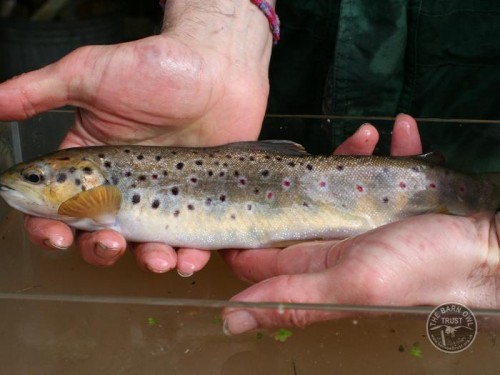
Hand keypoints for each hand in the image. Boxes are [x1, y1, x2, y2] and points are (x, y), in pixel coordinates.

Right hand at [0, 0, 272, 274]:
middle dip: (100, 248)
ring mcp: (165, 197)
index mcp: (92, 164)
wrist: (220, 69)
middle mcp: (125, 186)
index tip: (54, 233)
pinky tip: (189, 258)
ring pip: (146, 245)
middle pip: (101, 234)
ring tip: (159, 258)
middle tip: (110, 243)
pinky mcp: (199, 203)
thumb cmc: (156, 67)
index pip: (59, 204)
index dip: (49, 225)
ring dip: (147, 260)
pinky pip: (191, 241)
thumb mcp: (92, 74)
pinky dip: (189, 257)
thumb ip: (41, 91)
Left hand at [222, 114, 499, 333]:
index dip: (242, 224)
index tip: (232, 190)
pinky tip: (402, 131)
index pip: (260, 250)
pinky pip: (383, 169)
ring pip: (335, 183)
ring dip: (349, 155)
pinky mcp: (393, 202)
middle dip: (294, 179)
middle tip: (310, 150)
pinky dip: (390, 151)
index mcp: (316, 265)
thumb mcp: (353, 283)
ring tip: (367, 134)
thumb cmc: (422, 269)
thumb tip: (229, 321)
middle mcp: (333, 244)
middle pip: (294, 206)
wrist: (490, 251)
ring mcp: (362, 220)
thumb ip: (293, 298)